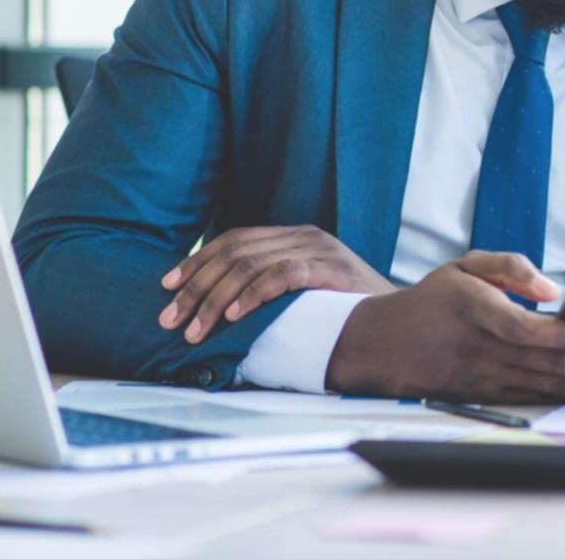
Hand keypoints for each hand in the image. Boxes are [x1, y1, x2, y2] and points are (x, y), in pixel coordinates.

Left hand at [158, 225, 393, 343]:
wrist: (397, 318)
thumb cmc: (346, 310)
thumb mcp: (305, 290)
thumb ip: (272, 285)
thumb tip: (217, 304)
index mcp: (295, 236)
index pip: (234, 240)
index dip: (197, 262)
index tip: (167, 287)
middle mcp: (304, 235)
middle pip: (234, 252)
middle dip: (195, 287)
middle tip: (171, 319)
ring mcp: (320, 250)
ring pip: (250, 265)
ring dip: (215, 299)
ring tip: (196, 329)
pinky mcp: (331, 269)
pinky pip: (282, 275)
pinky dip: (252, 295)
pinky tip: (233, 315)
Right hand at [324, 251, 564, 402]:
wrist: (386, 345)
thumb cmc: (435, 299)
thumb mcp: (465, 265)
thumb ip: (510, 266)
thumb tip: (551, 288)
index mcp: (476, 311)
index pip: (522, 330)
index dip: (561, 337)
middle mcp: (484, 352)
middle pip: (547, 365)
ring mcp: (488, 380)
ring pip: (549, 387)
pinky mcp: (492, 396)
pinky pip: (540, 400)